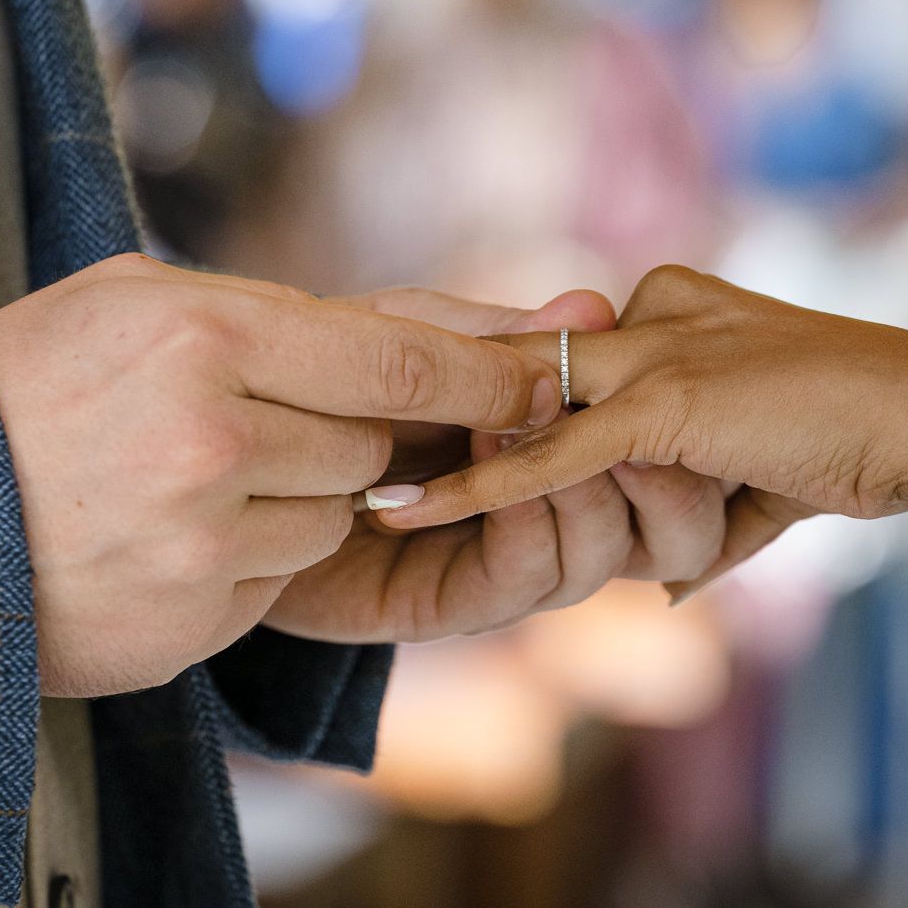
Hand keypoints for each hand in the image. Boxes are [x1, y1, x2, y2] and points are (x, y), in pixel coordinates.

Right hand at [0, 254, 561, 694]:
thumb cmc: (27, 381)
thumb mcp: (134, 299)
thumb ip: (284, 310)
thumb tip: (438, 330)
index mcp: (201, 331)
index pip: (398, 359)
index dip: (485, 372)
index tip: (545, 375)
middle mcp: (211, 436)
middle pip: (372, 443)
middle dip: (348, 435)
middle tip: (267, 422)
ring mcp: (199, 539)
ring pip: (331, 518)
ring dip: (292, 501)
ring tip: (183, 481)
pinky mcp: (189, 619)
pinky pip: (276, 583)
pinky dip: (244, 561)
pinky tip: (162, 537)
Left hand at [262, 284, 730, 643]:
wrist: (231, 459)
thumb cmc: (324, 382)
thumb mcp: (410, 335)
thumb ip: (499, 335)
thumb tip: (596, 305)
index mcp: (564, 439)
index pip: (666, 445)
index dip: (676, 417)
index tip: (645, 361)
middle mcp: (554, 510)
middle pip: (670, 522)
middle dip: (663, 473)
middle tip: (625, 421)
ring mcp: (511, 561)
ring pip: (607, 554)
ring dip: (587, 491)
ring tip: (531, 429)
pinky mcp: (459, 602)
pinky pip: (529, 574)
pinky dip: (525, 520)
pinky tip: (491, 472)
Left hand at [371, 265, 907, 599]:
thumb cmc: (862, 441)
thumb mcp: (758, 475)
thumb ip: (701, 512)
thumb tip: (664, 584)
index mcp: (665, 308)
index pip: (554, 358)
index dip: (487, 404)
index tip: (411, 438)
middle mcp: (645, 315)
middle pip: (519, 371)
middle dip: (437, 415)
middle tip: (349, 454)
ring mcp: (650, 356)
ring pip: (520, 407)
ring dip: (440, 451)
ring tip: (357, 491)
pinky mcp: (658, 408)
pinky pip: (544, 457)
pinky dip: (471, 489)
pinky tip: (399, 514)